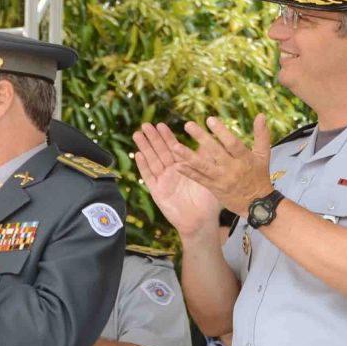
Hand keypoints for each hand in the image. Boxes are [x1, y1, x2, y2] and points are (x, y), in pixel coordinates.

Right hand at [133, 123, 222, 237]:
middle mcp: (172, 172)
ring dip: (144, 148)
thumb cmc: (208, 200)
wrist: (201, 221)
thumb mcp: (209, 176)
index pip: (173, 147)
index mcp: (184, 166)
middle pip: (160, 151)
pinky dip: (143, 166)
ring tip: (137, 134)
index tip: (161, 124)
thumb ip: (206, 159)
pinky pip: (149, 177)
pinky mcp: (157, 192)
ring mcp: (163, 181)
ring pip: (152, 161)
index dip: (166, 136)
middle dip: (153, 138)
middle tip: (145, 124)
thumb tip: (208, 140)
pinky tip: (138, 154)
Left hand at [155, 115, 272, 217]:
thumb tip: (261, 115)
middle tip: (188, 125)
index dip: (221, 132)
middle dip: (201, 138)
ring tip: (175, 146)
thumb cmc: (259, 176)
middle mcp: (232, 168)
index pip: (232, 143)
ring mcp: (222, 179)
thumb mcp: (263, 155)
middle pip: (215, 152)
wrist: (257, 204)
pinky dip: (189, 172)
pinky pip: (200, 179)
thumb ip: (261, 135)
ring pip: (203, 166)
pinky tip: (177, 165)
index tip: (209, 119)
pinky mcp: (214, 188)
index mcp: (244, 159)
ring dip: (188, 156)